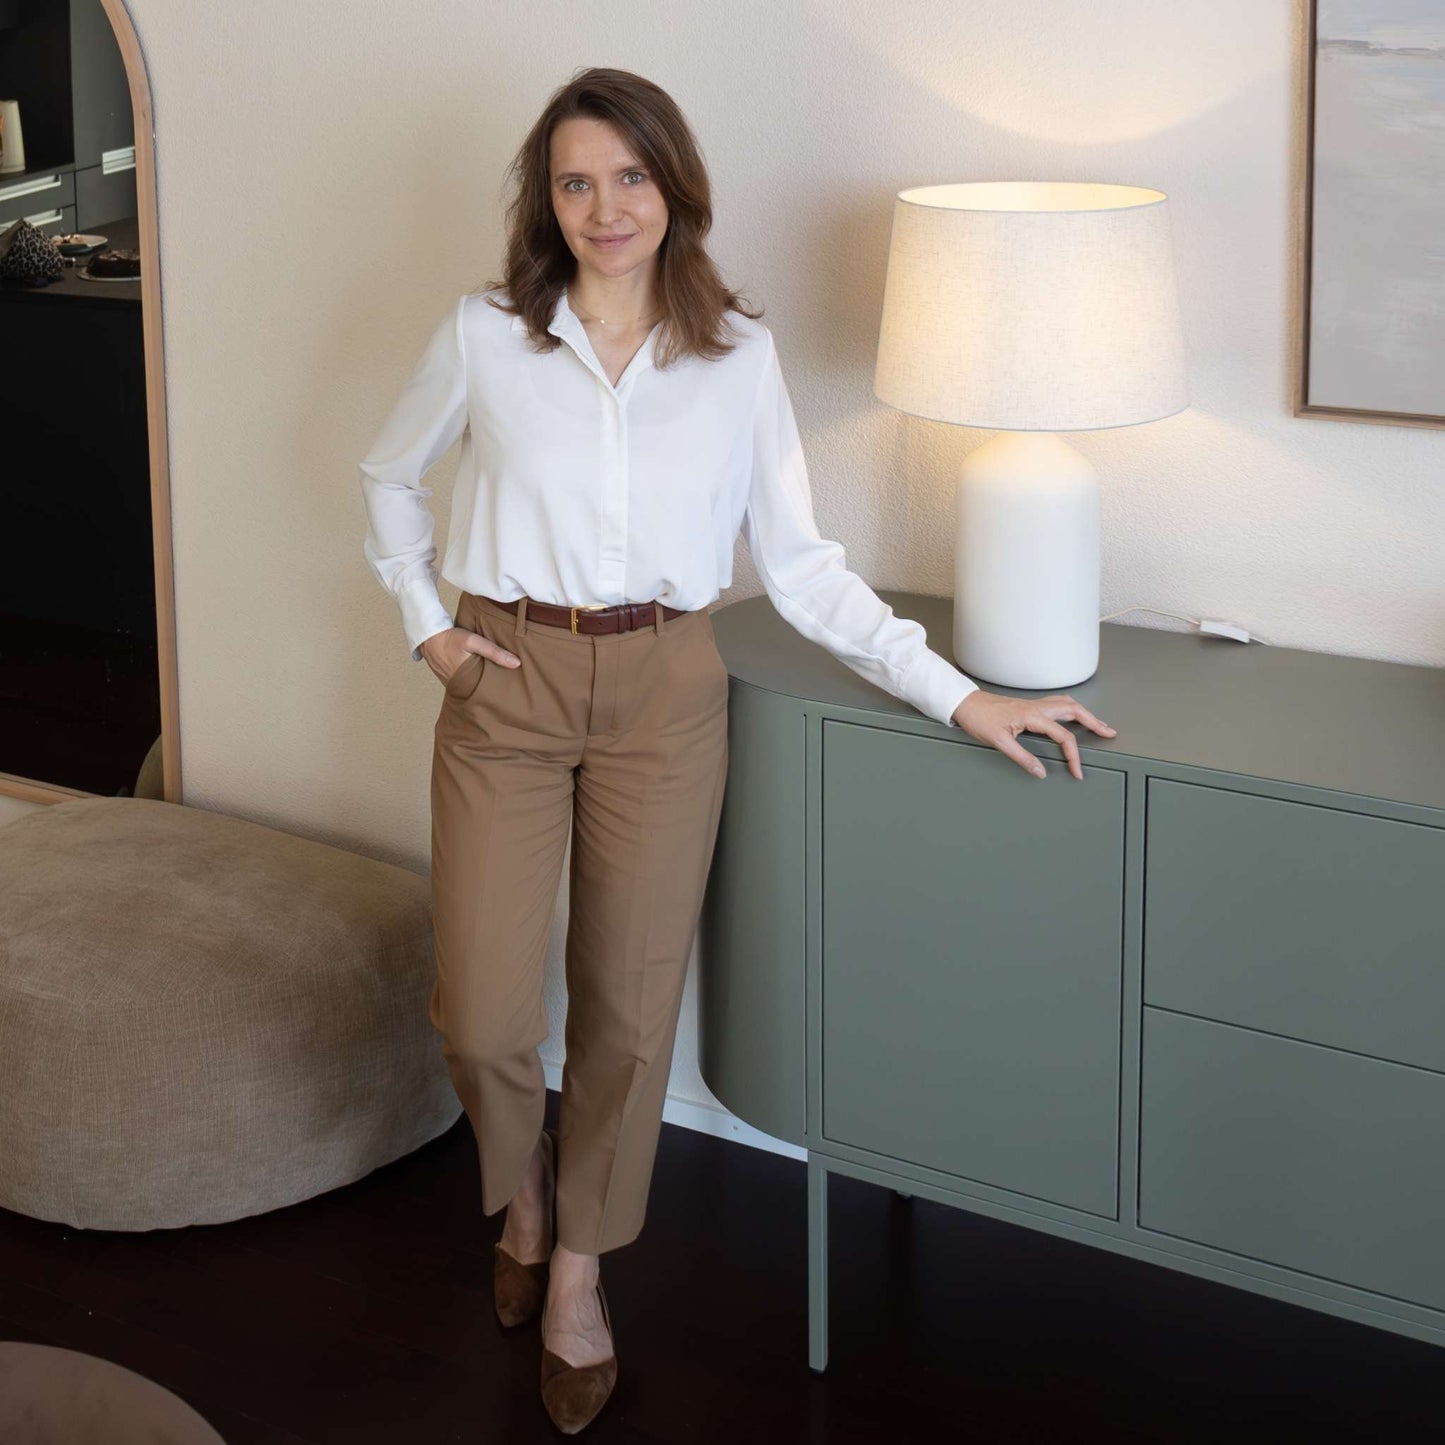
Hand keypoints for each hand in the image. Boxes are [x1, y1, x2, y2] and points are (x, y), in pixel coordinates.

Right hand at [419, 626, 520, 684]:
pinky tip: (479, 677)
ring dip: (480, 686)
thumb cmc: (450, 638)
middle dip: (491, 691)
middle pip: (479, 692)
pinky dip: (471, 681)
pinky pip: (462, 684)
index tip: (511, 692)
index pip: (487, 693)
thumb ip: (494, 652)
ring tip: (496, 684)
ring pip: (471, 688)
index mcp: (467, 681)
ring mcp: (451, 684)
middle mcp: (458, 686)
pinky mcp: (448, 679)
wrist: (428, 635)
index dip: (498, 693)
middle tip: (507, 691)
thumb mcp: (473, 641)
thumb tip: (516, 663)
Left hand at [952, 690, 1116, 780]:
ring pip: (1067, 704)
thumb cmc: (979, 719)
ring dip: (1085, 713)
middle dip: (1094, 722)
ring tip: (1098, 723)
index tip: (1077, 771)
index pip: (1063, 737)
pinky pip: (1057, 703)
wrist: (966, 704)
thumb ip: (1022, 758)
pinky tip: (1073, 714)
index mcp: (1033, 716)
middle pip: (1074, 711)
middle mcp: (1037, 707)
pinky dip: (1071, 709)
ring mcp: (1034, 704)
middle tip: (1108, 732)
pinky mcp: (1029, 705)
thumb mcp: (999, 742)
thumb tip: (1040, 771)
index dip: (1073, 756)